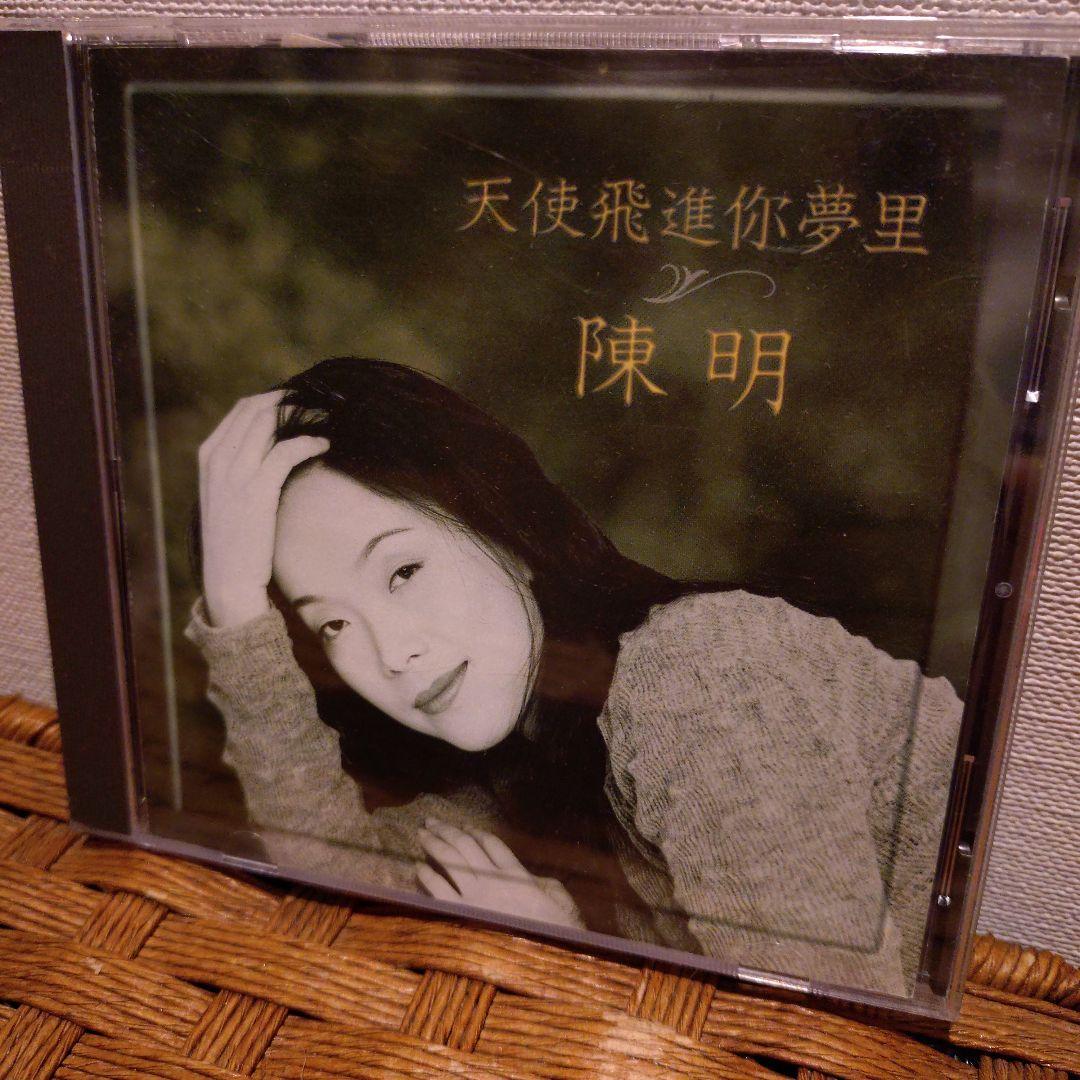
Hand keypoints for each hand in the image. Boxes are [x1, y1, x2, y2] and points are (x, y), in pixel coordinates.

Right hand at [198, 390, 328, 627]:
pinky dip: (308, 442)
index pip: (243, 409)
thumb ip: (240, 467)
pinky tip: (324, 445)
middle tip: (320, 403)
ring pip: (270, 422)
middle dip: (291, 400)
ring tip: (326, 417)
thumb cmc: (234, 539)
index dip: (275, 399)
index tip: (302, 401)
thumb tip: (272, 445)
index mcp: (208, 455)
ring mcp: (234, 473)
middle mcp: (218, 458)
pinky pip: (286, 450)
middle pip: (257, 408)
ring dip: (303, 415)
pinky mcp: (257, 489)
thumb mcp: (228, 495)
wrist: (228, 578)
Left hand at [415, 818, 582, 928]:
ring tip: (422, 834)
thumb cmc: (557, 932)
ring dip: (434, 844)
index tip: (462, 825)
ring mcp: (475, 898)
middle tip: (430, 821)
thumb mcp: (557, 898)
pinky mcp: (462, 918)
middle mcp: (492, 880)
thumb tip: (529, 875)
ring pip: (449, 861)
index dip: (474, 831)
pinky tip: (420, 869)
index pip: (491, 843)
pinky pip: (439, 891)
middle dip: (446, 830)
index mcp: (516, 873)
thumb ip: (540, 881)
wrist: (547, 962)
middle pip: (464, 846)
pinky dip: (428, 877)